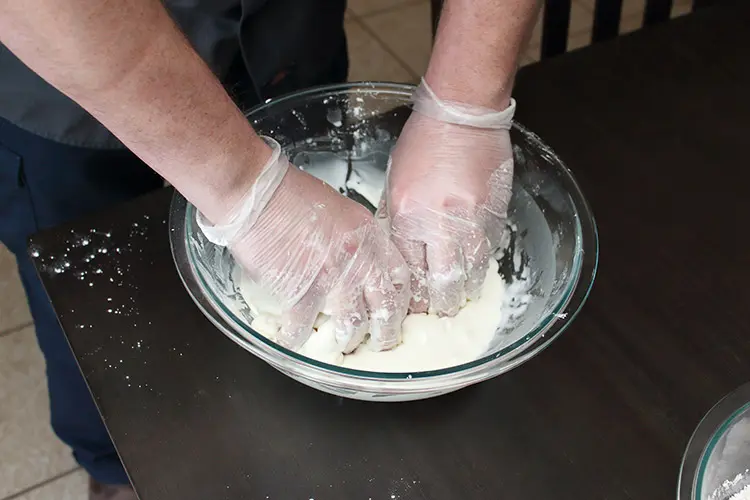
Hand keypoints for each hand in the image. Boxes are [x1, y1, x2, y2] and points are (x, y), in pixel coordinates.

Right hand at [199, 138, 409, 352]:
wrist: (256, 195)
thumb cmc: (288, 195)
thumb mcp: (339, 210)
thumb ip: (354, 239)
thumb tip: (354, 263)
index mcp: (369, 235)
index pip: (401, 275)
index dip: (402, 300)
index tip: (398, 313)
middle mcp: (358, 259)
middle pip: (385, 306)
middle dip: (385, 332)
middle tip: (380, 343)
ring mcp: (332, 278)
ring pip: (352, 324)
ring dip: (346, 340)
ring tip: (341, 346)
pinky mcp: (301, 293)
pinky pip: (305, 327)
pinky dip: (297, 338)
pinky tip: (293, 340)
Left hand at [380, 80, 514, 315]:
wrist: (463, 113)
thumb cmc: (422, 143)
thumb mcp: (394, 182)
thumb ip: (395, 221)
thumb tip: (398, 255)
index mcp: (406, 214)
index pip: (409, 272)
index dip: (413, 297)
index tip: (414, 307)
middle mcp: (439, 221)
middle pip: (442, 282)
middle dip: (441, 305)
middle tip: (440, 312)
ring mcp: (471, 218)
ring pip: (471, 272)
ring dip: (465, 290)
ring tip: (460, 298)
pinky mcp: (496, 212)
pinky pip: (490, 250)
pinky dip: (482, 264)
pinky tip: (476, 271)